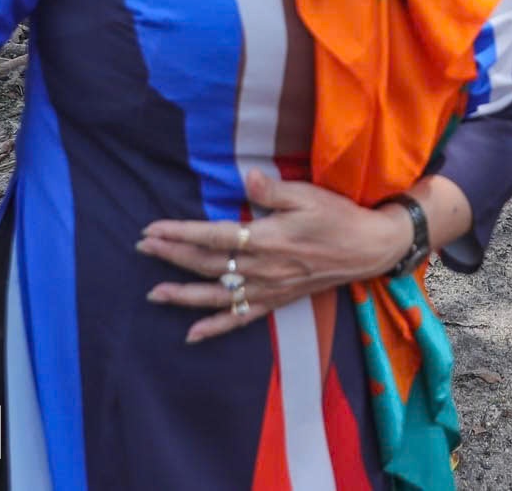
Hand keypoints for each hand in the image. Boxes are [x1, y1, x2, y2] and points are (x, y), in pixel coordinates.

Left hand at [140, 169, 408, 343]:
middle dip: (172, 256)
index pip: (214, 236)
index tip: (153, 228)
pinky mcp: (277, 300)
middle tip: (143, 247)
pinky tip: (192, 334)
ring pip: (217, 296)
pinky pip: (241, 318)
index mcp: (268, 238)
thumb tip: (246, 178)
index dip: (181, 232)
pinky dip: (215, 327)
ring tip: (154, 293)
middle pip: (208, 265)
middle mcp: (263, 267)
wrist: (369, 248)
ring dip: (182, 295)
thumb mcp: (310, 196)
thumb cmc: (339, 216)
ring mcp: (269, 288)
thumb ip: (275, 190)